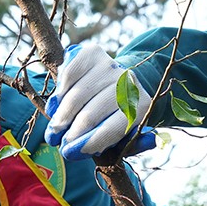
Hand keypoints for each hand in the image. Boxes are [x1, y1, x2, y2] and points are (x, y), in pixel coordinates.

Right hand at [43, 43, 155, 160]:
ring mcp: (110, 65)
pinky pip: (69, 74)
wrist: (117, 81)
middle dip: (70, 133)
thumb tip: (152, 140)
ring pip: (76, 96)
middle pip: (91, 114)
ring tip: (54, 129)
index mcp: (141, 106)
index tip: (70, 153)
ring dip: (60, 116)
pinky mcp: (92, 53)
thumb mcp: (128, 134)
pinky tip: (56, 106)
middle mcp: (128, 82)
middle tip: (58, 143)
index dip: (87, 144)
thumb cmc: (117, 115)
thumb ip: (135, 143)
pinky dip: (59, 93)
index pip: (111, 129)